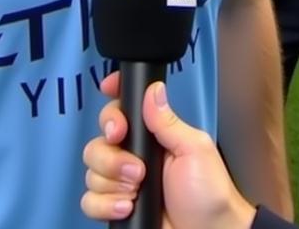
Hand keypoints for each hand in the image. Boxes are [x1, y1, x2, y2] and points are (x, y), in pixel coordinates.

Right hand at [81, 71, 257, 228]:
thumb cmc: (209, 194)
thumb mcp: (193, 149)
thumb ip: (168, 122)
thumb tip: (153, 90)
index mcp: (152, 136)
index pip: (122, 111)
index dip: (111, 109)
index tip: (114, 117)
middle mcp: (133, 156)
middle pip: (99, 142)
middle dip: (112, 157)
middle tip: (137, 169)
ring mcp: (122, 183)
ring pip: (91, 171)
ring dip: (112, 183)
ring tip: (136, 191)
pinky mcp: (115, 208)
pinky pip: (89, 201)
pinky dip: (104, 205)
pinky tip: (127, 207)